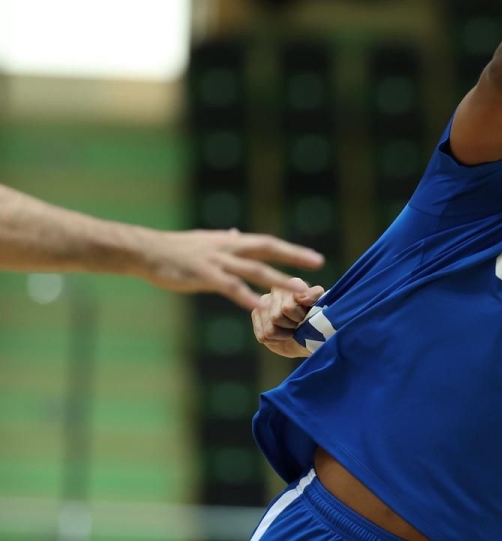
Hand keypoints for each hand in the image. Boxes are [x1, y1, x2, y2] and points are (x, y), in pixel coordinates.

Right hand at [135, 227, 323, 309]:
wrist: (144, 250)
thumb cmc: (174, 249)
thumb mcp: (204, 241)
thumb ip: (224, 240)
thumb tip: (235, 233)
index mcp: (230, 242)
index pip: (267, 243)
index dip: (291, 250)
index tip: (314, 258)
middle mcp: (228, 247)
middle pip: (267, 248)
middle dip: (293, 257)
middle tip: (318, 264)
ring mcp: (216, 261)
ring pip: (253, 269)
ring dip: (278, 279)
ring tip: (298, 289)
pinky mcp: (203, 275)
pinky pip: (229, 287)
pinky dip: (246, 296)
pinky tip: (261, 306)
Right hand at [252, 282, 325, 357]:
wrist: (310, 336)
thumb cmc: (316, 319)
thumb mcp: (320, 307)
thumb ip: (314, 296)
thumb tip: (300, 298)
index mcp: (293, 283)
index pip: (288, 307)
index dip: (299, 316)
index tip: (306, 315)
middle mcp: (275, 289)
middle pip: (276, 317)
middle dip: (291, 325)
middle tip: (298, 323)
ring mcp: (263, 302)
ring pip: (269, 329)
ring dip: (284, 334)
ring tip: (291, 328)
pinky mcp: (256, 315)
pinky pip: (263, 336)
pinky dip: (276, 340)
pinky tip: (282, 334)